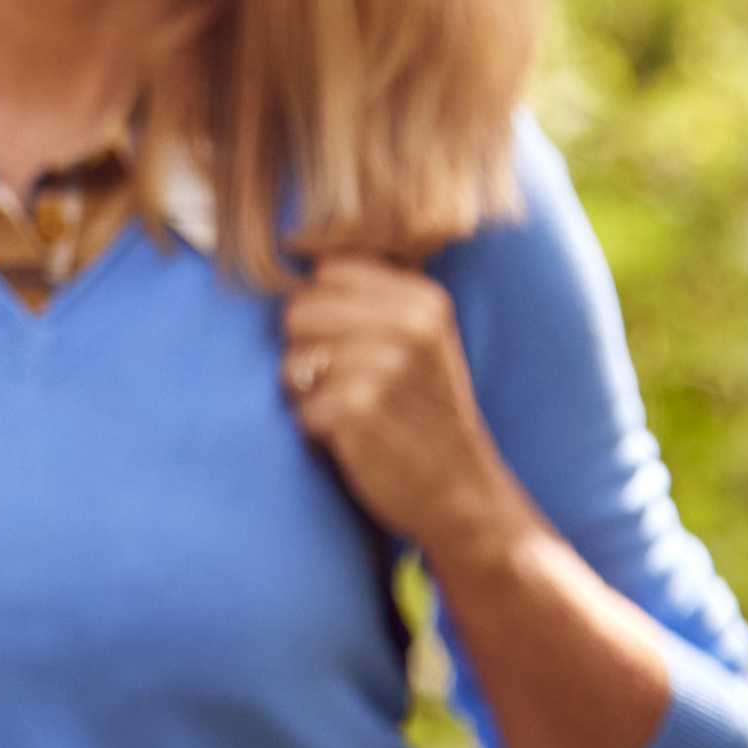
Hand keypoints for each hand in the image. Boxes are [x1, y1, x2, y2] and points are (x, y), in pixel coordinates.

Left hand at [279, 256, 513, 556]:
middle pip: (298, 309)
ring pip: (291, 360)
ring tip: (348, 411)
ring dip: (306, 393)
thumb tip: (287, 256)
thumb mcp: (419, 341)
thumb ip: (368, 300)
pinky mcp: (361, 409)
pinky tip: (348, 438)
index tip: (345, 343)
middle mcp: (408, 324)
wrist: (460, 491)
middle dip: (304, 350)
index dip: (319, 309)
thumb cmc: (423, 413)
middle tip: (342, 384)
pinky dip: (312, 427)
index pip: (326, 272)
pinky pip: (298, 406)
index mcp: (422, 299)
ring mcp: (386, 366)